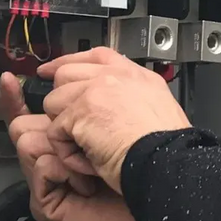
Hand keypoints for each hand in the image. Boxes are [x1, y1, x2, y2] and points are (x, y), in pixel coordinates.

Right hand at [2, 76, 146, 220]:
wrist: (155, 203)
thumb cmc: (142, 165)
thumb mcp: (117, 115)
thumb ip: (91, 96)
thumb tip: (70, 71)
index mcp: (69, 139)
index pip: (32, 114)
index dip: (15, 97)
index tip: (8, 79)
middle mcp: (54, 159)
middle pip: (23, 124)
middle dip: (53, 122)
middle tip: (83, 138)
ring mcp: (49, 183)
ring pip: (27, 141)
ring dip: (66, 148)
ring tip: (92, 165)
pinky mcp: (48, 204)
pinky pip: (43, 167)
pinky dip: (69, 170)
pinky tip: (87, 183)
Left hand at [36, 48, 191, 192]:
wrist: (166, 162)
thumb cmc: (168, 149)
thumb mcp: (159, 108)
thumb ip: (134, 98)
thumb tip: (115, 107)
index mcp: (135, 76)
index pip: (95, 56)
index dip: (70, 63)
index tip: (52, 70)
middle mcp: (114, 77)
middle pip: (65, 75)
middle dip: (62, 101)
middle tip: (70, 125)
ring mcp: (95, 92)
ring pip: (54, 103)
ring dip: (65, 130)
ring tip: (87, 149)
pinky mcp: (80, 114)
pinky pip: (55, 133)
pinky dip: (67, 153)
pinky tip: (88, 163)